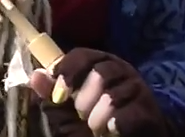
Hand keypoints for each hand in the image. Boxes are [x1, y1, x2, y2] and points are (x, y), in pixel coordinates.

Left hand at [30, 49, 166, 136]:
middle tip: (82, 114)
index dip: (68, 71)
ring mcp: (137, 88)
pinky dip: (116, 125)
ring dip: (98, 117)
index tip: (59, 94)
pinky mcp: (149, 110)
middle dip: (84, 99)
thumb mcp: (67, 112)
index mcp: (98, 63)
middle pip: (99, 72)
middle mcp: (120, 70)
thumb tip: (36, 76)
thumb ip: (52, 96)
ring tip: (97, 128)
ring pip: (112, 95)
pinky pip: (130, 114)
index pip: (82, 55)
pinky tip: (111, 131)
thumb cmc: (93, 124)